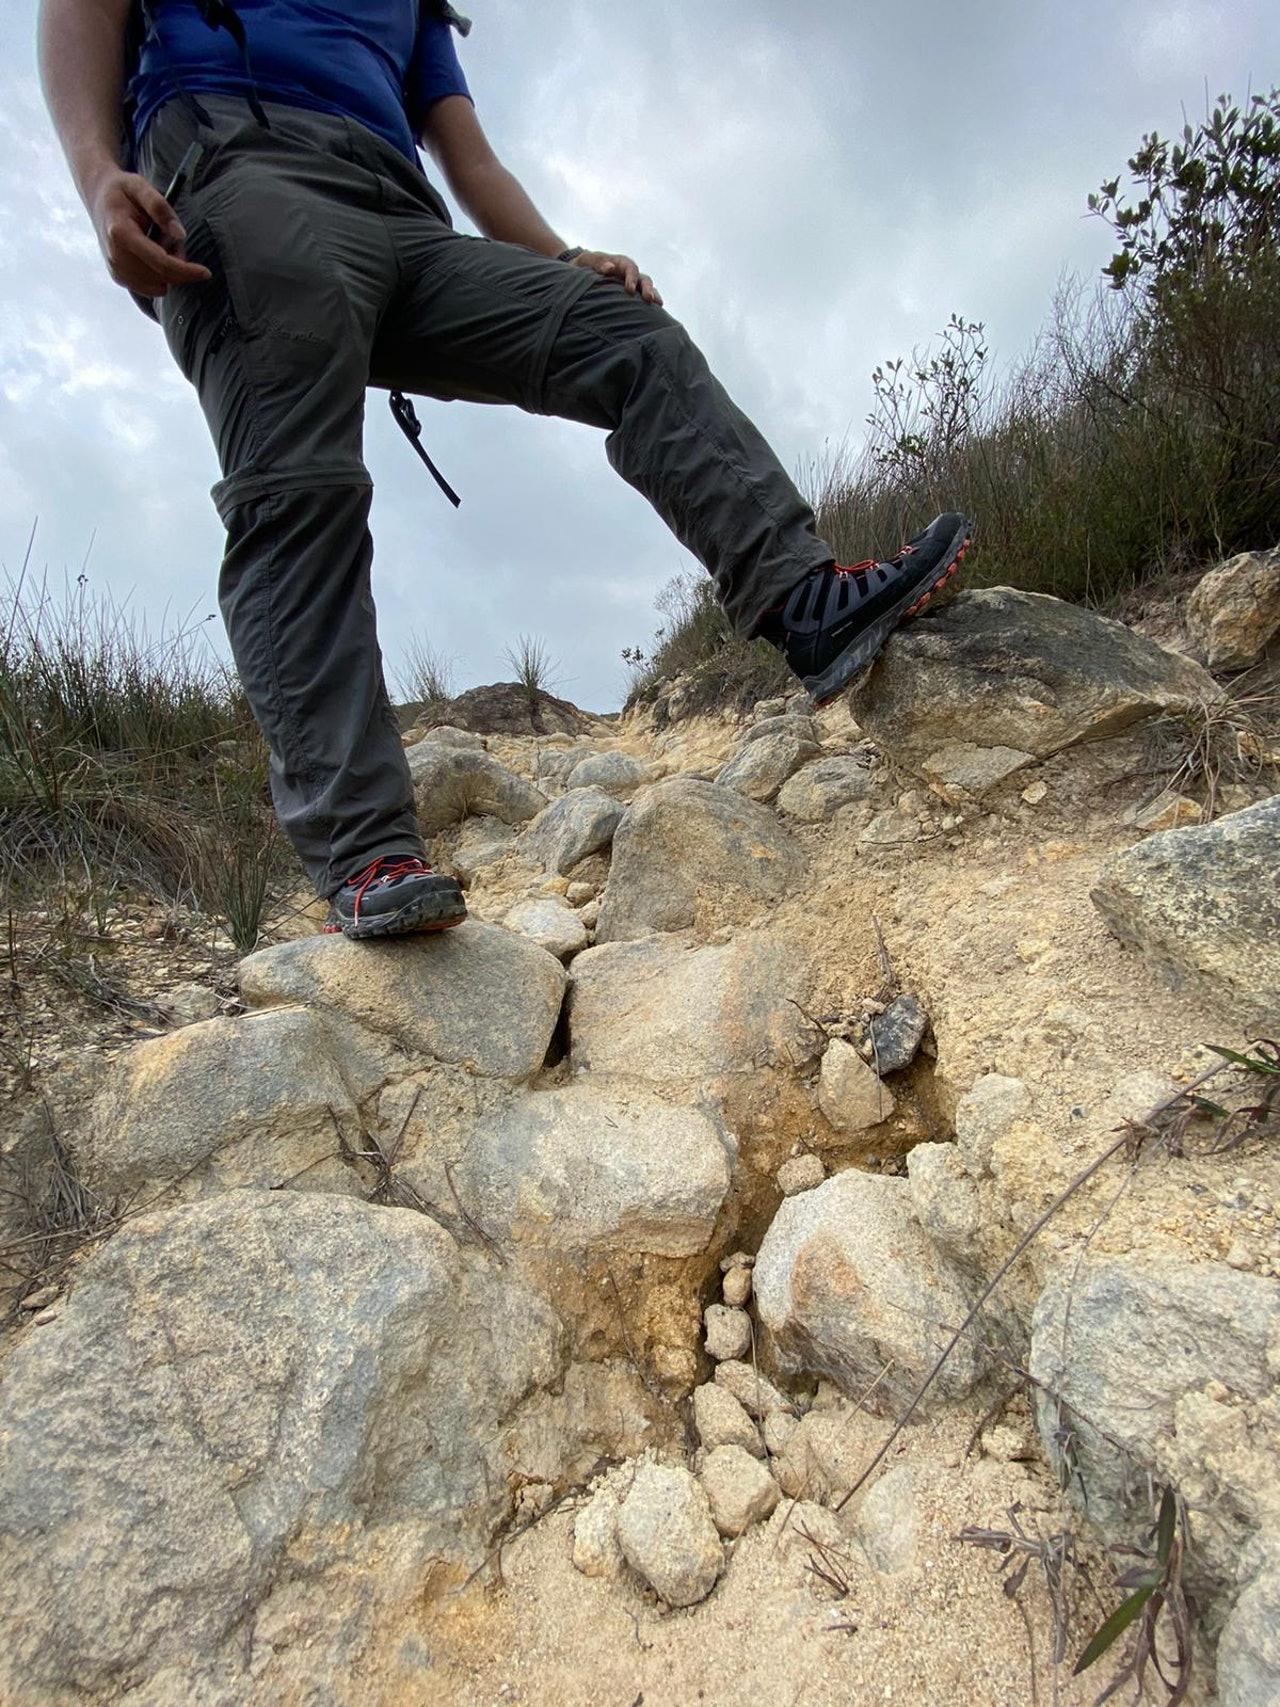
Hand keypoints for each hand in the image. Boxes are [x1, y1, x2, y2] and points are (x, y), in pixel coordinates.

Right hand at [87, 167, 211, 297]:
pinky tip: (153, 254)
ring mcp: (115, 270)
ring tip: (160, 242)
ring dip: (169, 271)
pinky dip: (159, 276)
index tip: (206, 272)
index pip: (160, 263)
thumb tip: (180, 235)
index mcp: (121, 234)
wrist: (98, 198)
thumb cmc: (123, 191)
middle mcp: (115, 256)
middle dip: (178, 265)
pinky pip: (150, 288)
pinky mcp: (118, 277)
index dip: (186, 271)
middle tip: (174, 238)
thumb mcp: (141, 186)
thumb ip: (161, 208)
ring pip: (158, 286)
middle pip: (162, 277)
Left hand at [570, 249, 662, 305]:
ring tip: (658, 306)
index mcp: (619, 263)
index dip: (631, 277)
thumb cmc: (583, 265)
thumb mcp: (587, 261)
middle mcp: (629, 274)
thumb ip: (597, 263)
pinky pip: (642, 300)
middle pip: (643, 279)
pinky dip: (648, 306)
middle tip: (649, 299)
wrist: (580, 273)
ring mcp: (632, 285)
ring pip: (647, 289)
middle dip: (647, 288)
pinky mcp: (631, 296)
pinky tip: (653, 315)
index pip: (630, 268)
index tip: (630, 289)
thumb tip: (610, 268)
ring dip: (653, 296)